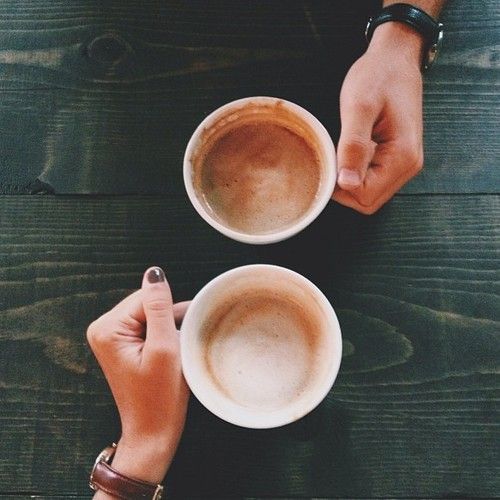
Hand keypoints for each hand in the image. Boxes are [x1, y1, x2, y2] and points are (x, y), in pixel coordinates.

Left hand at [87, 267, 189, 489]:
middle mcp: (103, 329)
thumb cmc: (159, 396)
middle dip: (168, 320)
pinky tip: (170, 351)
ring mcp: (111, 337)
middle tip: (179, 346)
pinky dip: (162, 334)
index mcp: (107, 328)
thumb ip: (159, 306)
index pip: (147, 298)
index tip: (181, 336)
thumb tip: (154, 273)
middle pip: (146, 303)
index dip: (170, 313)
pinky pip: (146, 326)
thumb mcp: (164, 347)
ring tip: (175, 352)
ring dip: (167, 327)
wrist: (152, 431)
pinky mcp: (121, 344)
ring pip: (149, 313)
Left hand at [333, 22, 424, 213]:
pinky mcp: (396, 159)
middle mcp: (408, 166)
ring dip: (349, 181)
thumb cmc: (377, 77)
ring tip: (341, 152)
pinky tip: (349, 152)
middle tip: (332, 158)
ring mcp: (404, 164)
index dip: (340, 188)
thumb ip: (353, 147)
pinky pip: (372, 180)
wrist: (394, 59)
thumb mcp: (359, 108)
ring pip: (369, 194)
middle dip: (344, 188)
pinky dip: (356, 174)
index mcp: (402, 157)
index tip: (328, 163)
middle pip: (368, 201)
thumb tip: (346, 183)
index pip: (365, 196)